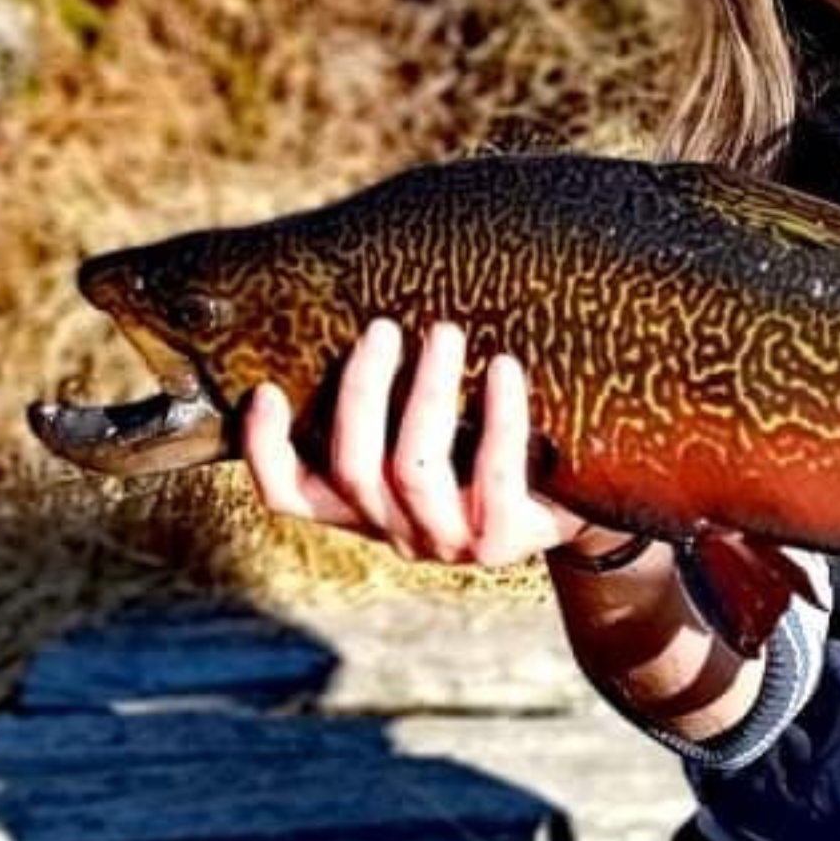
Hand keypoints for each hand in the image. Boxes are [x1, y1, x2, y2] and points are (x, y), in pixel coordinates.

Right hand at [243, 318, 591, 566]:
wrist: (574, 501)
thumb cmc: (488, 441)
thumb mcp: (431, 424)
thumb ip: (388, 392)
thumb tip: (362, 297)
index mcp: (363, 504)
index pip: (289, 494)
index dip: (265, 449)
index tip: (265, 388)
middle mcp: (395, 529)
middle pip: (353, 467)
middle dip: (362, 391)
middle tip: (382, 328)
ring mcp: (447, 542)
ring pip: (413, 469)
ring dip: (425, 394)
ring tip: (445, 332)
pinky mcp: (503, 542)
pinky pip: (494, 476)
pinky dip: (500, 418)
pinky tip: (505, 368)